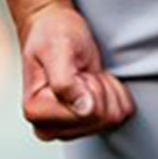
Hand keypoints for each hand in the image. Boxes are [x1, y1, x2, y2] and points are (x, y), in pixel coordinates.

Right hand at [15, 1, 134, 141]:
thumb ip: (65, 82)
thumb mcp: (57, 48)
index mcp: (36, 111)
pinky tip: (92, 82)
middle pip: (102, 119)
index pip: (88, 113)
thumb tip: (84, 110)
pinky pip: (121, 115)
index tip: (72, 69)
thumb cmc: (52, 34)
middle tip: (79, 71)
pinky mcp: (85, 126)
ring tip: (84, 75)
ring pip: (113, 118)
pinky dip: (114, 93)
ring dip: (106, 89)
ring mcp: (67, 130)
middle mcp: (48, 127)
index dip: (89, 84)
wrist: (54, 28)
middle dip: (98, 87)